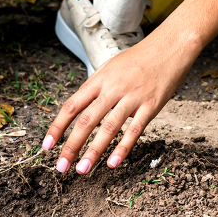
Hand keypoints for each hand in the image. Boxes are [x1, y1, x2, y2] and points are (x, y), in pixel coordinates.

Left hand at [41, 33, 200, 173]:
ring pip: (108, 128)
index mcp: (98, 80)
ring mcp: (132, 98)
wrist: (170, 46)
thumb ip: (94, 89)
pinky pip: (135, 130)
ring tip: (82, 170)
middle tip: (61, 167)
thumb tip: (77, 110)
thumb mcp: (109, 68)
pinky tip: (112, 163)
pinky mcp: (151, 106)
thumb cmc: (137, 59)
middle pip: (86, 121)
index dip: (57, 127)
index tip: (46, 145)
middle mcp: (112, 89)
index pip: (71, 106)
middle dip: (71, 146)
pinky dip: (123, 148)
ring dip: (93, 152)